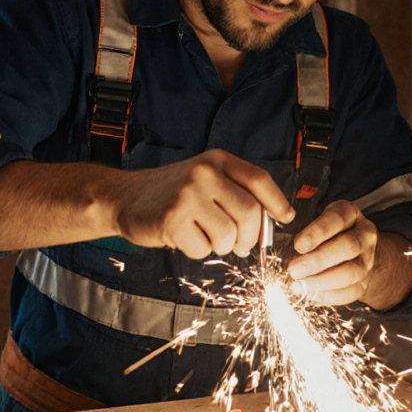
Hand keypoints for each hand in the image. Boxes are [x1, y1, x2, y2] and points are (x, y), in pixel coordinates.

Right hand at [114, 149, 294, 259]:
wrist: (126, 197)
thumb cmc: (173, 193)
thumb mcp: (206, 179)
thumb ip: (236, 192)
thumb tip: (276, 221)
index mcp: (217, 160)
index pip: (259, 180)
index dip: (277, 203)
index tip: (285, 218)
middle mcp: (204, 172)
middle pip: (249, 212)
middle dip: (250, 237)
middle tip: (240, 245)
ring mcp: (187, 194)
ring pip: (228, 235)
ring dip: (222, 246)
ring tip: (206, 238)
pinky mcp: (172, 219)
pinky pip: (203, 249)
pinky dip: (198, 251)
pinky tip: (185, 238)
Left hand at [285, 201, 377, 305]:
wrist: (358, 250)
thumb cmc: (330, 233)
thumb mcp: (319, 221)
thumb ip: (307, 233)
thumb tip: (287, 252)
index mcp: (350, 214)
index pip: (337, 219)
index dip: (317, 232)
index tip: (298, 245)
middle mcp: (364, 236)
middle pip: (347, 247)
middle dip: (317, 261)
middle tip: (294, 270)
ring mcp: (368, 260)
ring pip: (350, 273)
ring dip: (321, 281)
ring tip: (298, 285)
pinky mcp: (366, 281)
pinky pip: (351, 292)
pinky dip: (328, 295)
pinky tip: (309, 294)